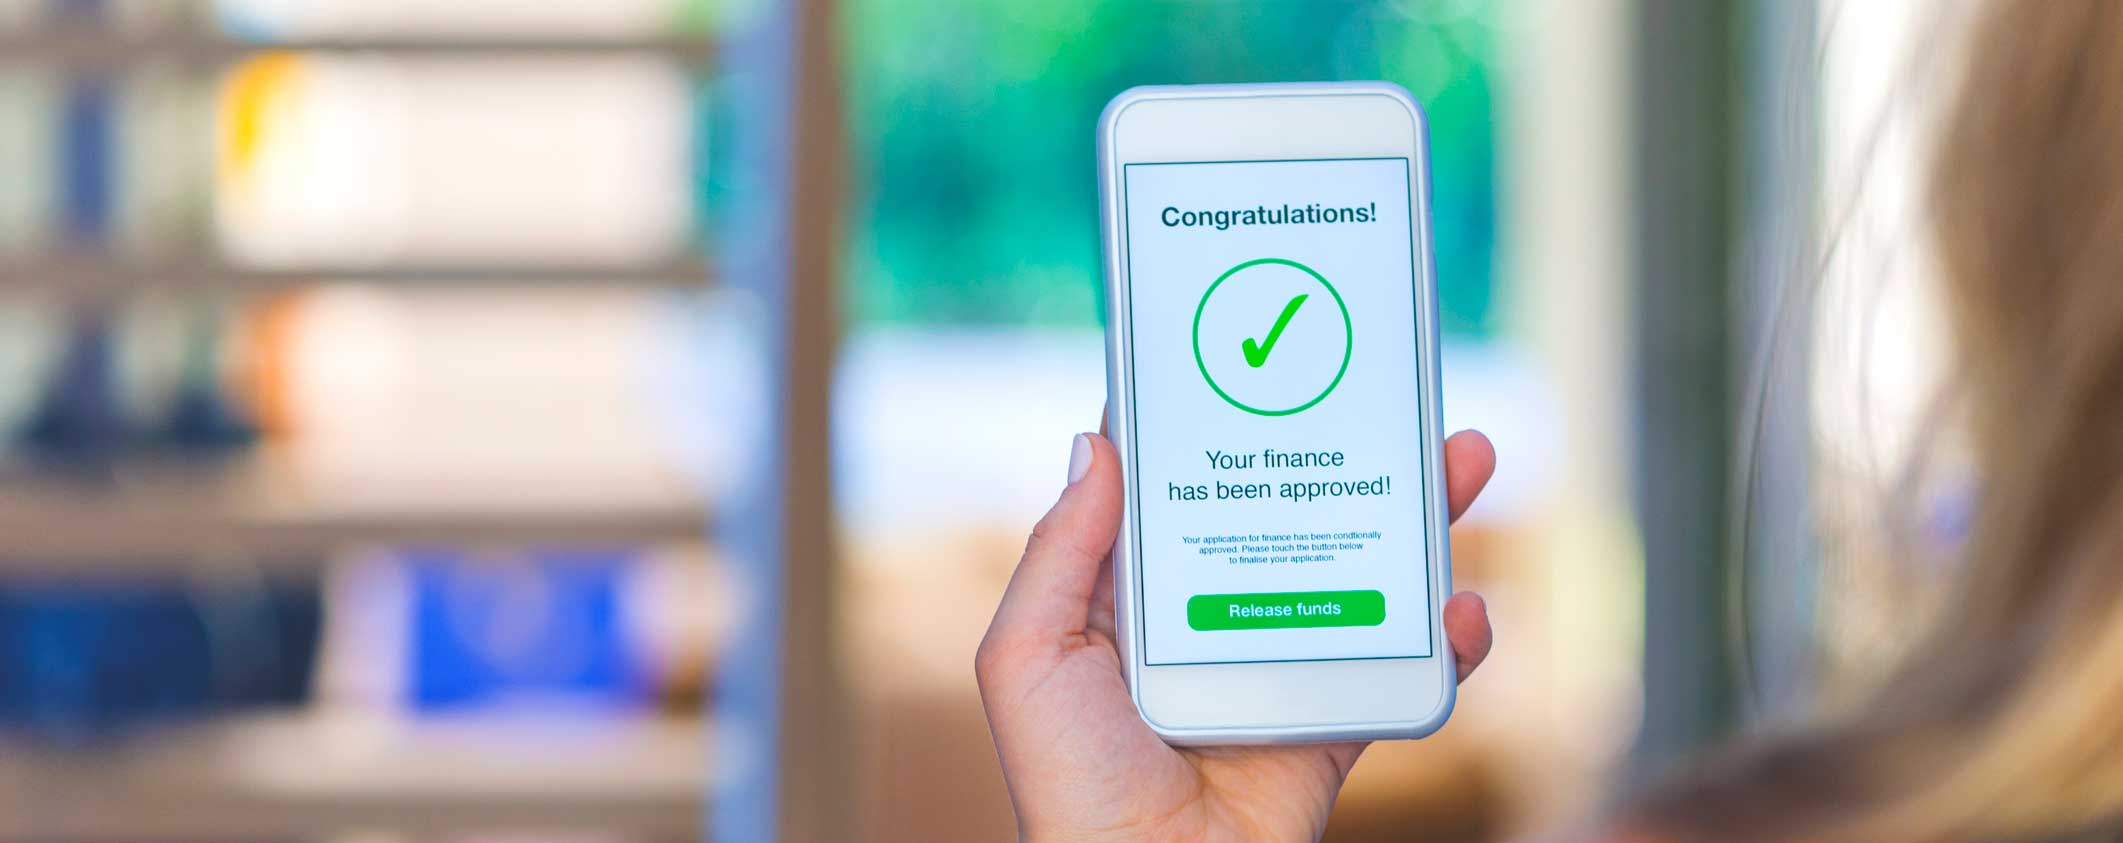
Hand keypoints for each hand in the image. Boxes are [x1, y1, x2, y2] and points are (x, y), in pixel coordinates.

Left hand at [977, 428, 1496, 841]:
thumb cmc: (1070, 786)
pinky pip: (1403, 666)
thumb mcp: (1027, 658)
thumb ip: (1058, 553)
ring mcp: (1277, 666)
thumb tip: (1095, 439)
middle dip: (1340, 450)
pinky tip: (1465, 609)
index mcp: (1133, 597)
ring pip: (1359, 570)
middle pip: (1288, 512)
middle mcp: (1210, 617)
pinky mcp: (1333, 720)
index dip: (1213, 425)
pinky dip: (1449, 638)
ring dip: (1416, 517)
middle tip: (1386, 393)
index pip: (1179, 490)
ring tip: (1459, 459)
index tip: (1250, 354)